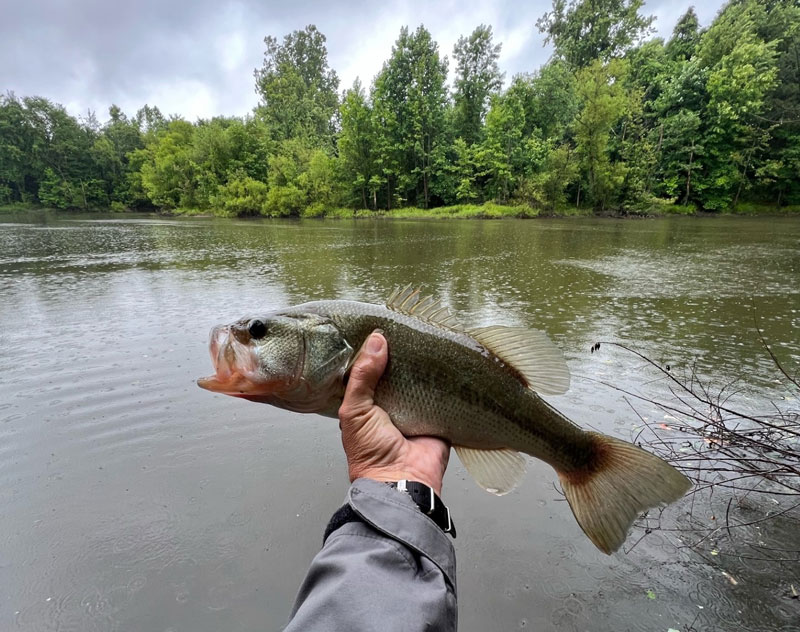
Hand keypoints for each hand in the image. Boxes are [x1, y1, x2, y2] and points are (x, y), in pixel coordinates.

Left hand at [338, 331, 449, 494]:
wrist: (401, 481)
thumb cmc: (370, 453)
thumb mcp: (355, 410)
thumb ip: (362, 376)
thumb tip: (377, 341)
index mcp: (368, 402)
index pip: (371, 368)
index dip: (374, 350)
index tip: (382, 326)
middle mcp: (392, 403)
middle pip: (398, 371)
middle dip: (403, 355)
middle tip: (410, 328)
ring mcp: (416, 408)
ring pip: (421, 379)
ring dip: (425, 365)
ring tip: (431, 338)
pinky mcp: (439, 414)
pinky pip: (443, 393)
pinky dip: (446, 381)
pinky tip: (448, 360)